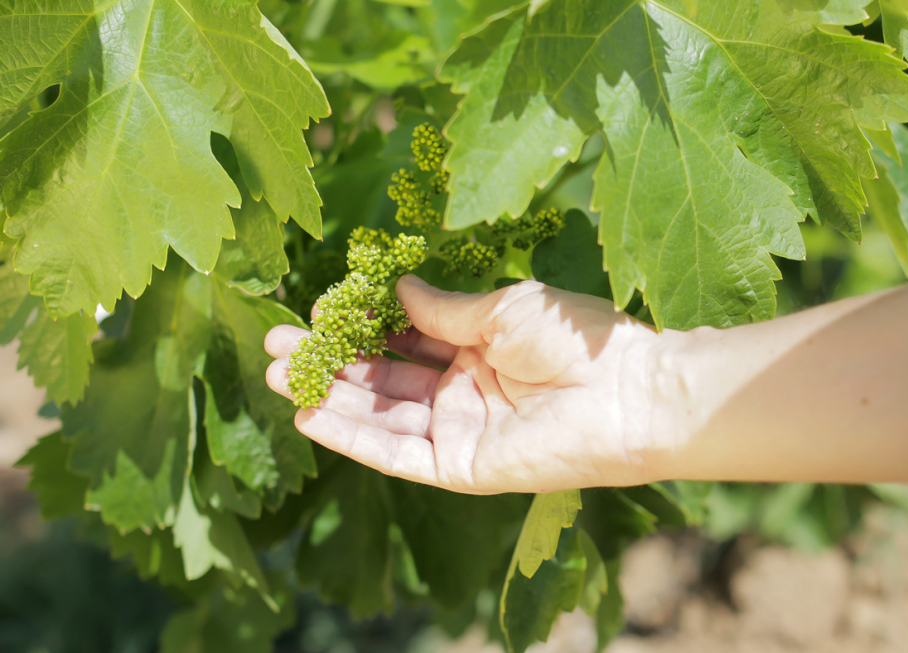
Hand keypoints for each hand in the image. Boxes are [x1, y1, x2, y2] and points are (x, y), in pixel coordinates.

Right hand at [265, 276, 668, 493]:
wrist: (625, 394)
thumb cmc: (576, 340)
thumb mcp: (502, 309)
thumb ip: (444, 308)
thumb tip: (396, 289)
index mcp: (478, 345)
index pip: (404, 335)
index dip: (360, 323)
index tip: (317, 308)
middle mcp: (464, 388)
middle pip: (382, 376)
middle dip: (330, 359)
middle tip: (275, 342)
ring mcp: (460, 429)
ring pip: (380, 414)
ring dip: (328, 395)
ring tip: (274, 373)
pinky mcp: (460, 467)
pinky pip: (396, 454)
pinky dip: (352, 437)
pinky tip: (309, 416)